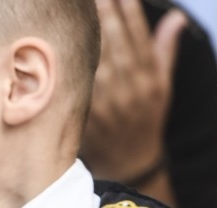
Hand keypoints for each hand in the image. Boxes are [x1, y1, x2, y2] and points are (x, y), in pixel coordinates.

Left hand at [81, 0, 185, 182]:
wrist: (128, 160)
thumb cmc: (145, 117)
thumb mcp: (162, 86)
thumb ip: (165, 50)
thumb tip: (176, 18)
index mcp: (150, 76)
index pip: (139, 36)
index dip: (130, 11)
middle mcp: (131, 85)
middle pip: (117, 42)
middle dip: (107, 13)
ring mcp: (109, 99)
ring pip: (97, 57)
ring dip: (88, 31)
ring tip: (79, 8)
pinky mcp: (89, 111)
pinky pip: (80, 82)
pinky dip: (73, 61)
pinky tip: (64, 42)